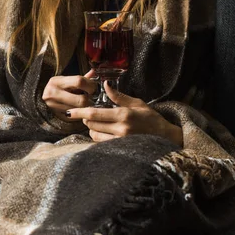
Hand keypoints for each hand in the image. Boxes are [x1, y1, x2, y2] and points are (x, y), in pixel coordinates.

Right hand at [42, 70, 97, 120]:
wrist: (42, 101)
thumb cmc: (58, 89)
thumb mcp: (67, 81)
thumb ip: (82, 78)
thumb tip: (94, 72)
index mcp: (56, 81)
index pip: (79, 81)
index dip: (90, 85)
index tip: (94, 88)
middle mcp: (52, 93)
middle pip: (81, 100)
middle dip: (89, 99)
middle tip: (91, 98)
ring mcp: (53, 106)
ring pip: (79, 110)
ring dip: (85, 107)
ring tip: (83, 103)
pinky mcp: (57, 116)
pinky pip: (75, 116)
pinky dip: (79, 113)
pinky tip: (78, 109)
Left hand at [67, 82, 183, 145]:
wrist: (165, 137)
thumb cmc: (151, 119)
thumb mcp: (137, 103)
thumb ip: (119, 96)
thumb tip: (105, 85)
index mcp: (123, 115)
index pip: (95, 113)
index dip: (80, 112)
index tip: (70, 111)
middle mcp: (121, 129)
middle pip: (92, 124)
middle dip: (86, 118)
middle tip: (89, 114)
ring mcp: (120, 141)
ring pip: (95, 134)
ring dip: (92, 128)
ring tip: (99, 123)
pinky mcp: (120, 149)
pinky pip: (101, 143)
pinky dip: (99, 137)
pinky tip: (104, 132)